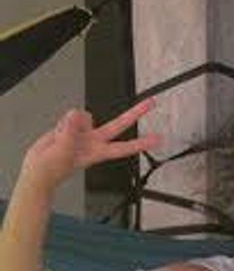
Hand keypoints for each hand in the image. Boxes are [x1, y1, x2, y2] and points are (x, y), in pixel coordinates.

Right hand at [19, 99, 159, 193]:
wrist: (38, 167)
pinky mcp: (72, 126)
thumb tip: (76, 116)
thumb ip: (70, 132)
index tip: (157, 139)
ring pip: (86, 115)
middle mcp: (95, 141)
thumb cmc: (53, 168)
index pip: (124, 147)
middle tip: (151, 103)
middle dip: (134, 113)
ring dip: (72, 122)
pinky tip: (57, 132)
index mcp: (97, 152)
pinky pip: (70, 114)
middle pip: (119, 125)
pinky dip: (62, 122)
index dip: (141, 143)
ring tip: (61, 136)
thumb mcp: (63, 152)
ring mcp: (84, 132)